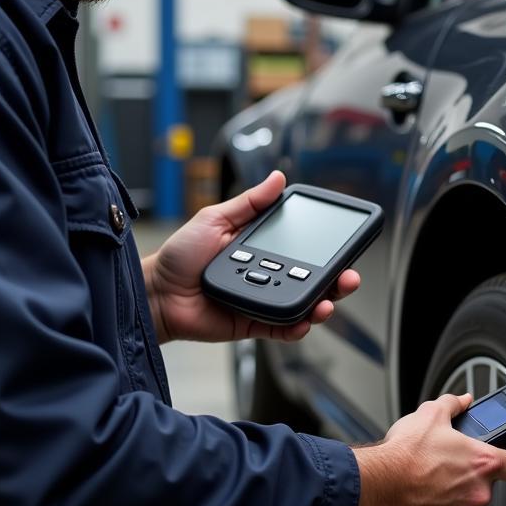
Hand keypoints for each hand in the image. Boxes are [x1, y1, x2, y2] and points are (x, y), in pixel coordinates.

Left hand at [143, 171, 360, 343]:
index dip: (327, 250)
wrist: (156, 292)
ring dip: (322, 304)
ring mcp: (263, 300)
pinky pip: (282, 328)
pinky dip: (297, 327)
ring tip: (329, 301)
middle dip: (336, 280)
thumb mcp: (215, 219)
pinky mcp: (253, 324)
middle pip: (312, 280)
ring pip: (302, 304)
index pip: (303, 248)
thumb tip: (278, 177)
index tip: (345, 245)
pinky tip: (306, 320)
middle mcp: (268, 274)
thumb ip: (249, 203)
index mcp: (263, 248)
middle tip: (348, 277)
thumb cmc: (180, 255)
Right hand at [351, 394, 505, 505]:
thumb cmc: (404, 456)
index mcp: (483, 463)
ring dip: (454, 491)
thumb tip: (461, 401)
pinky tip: (421, 492)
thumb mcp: (430, 415)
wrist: (378, 486)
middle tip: (449, 462)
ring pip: (466, 501)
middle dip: (471, 473)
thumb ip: (453, 405)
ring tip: (431, 476)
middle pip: (487, 483)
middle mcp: (478, 492)